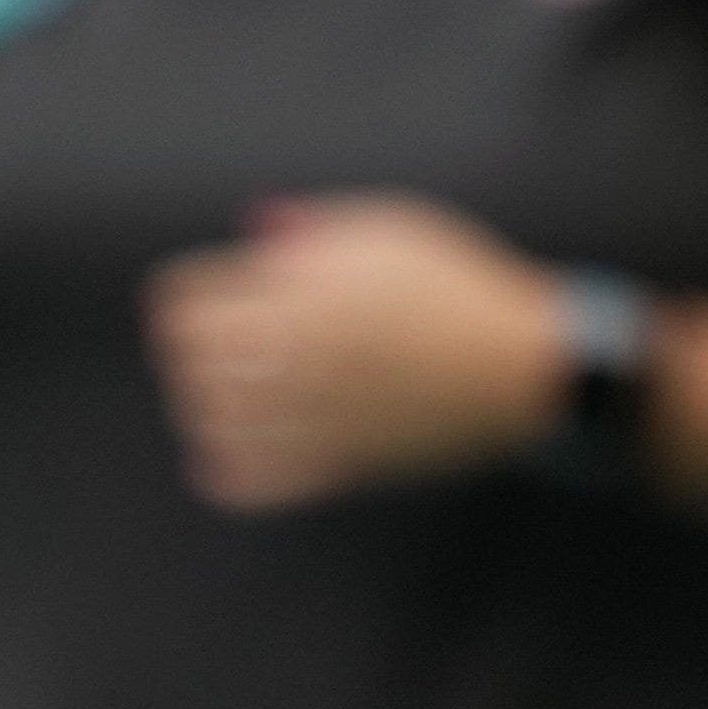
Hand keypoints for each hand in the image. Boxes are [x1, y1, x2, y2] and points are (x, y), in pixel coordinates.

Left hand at [146, 196, 568, 511]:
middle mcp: (292, 359)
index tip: (208, 291)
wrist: (522, 365)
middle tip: (212, 339)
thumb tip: (255, 229)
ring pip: (207, 423)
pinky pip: (247, 481)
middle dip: (188, 347)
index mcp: (299, 295)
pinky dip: (224, 468)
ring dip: (202, 404)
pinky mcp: (332, 464)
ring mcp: (309, 417)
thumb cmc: (460, 286)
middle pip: (185, 363)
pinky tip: (232, 447)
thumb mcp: (391, 228)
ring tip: (221, 391)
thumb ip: (315, 227)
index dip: (189, 291)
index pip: (185, 301)